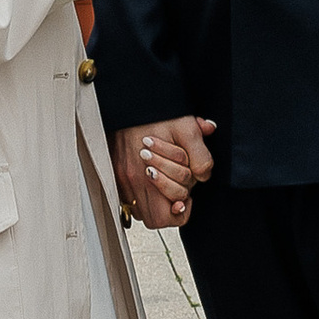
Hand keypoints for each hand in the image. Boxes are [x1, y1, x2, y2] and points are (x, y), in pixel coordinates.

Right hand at [115, 113, 215, 228]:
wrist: (132, 99)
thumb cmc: (158, 114)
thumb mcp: (187, 129)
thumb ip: (201, 155)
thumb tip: (204, 175)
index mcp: (146, 174)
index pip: (164, 217)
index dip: (181, 210)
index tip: (187, 196)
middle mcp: (130, 180)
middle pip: (152, 219)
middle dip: (169, 208)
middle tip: (179, 191)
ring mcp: (120, 177)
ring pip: (139, 211)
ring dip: (155, 202)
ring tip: (166, 184)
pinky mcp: (114, 172)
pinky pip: (128, 198)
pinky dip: (142, 194)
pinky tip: (152, 180)